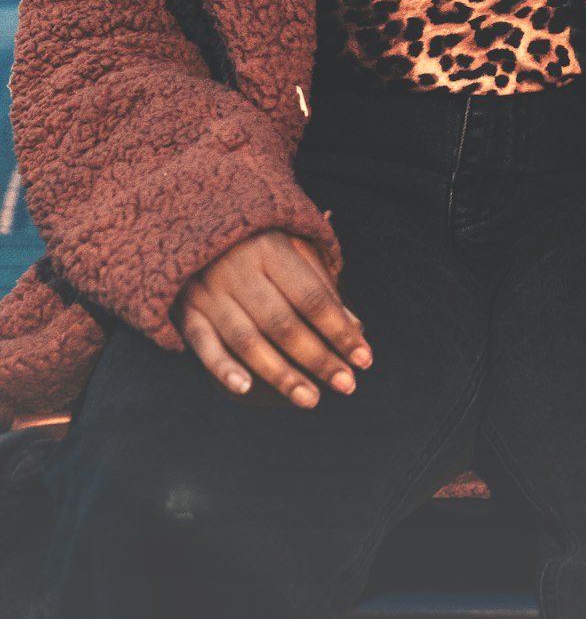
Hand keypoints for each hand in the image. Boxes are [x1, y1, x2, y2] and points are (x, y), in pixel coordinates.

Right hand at [171, 229, 372, 406]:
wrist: (191, 219)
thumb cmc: (259, 239)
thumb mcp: (294, 246)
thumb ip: (324, 286)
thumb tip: (356, 329)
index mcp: (270, 248)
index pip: (312, 297)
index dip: (340, 331)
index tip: (364, 359)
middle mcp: (237, 269)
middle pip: (282, 324)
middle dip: (318, 359)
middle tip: (347, 385)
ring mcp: (208, 291)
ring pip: (247, 341)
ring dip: (281, 375)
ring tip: (311, 399)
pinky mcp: (186, 309)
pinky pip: (202, 344)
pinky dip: (222, 367)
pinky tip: (246, 388)